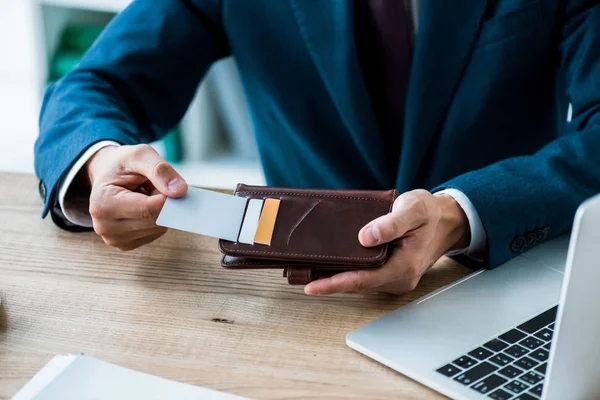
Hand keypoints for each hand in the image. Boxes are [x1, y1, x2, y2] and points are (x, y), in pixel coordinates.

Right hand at [86, 144, 187, 249]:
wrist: (107, 175)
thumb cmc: (122, 164)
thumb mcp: (139, 154)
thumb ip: (160, 169)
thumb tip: (179, 191)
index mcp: (103, 203)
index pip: (150, 209)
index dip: (167, 196)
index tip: (169, 184)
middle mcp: (105, 226)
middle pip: (156, 221)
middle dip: (164, 202)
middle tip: (154, 187)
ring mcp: (116, 239)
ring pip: (159, 228)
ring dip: (161, 211)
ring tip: (146, 196)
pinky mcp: (127, 244)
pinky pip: (156, 233)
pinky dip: (158, 220)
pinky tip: (144, 208)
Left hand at [304, 190, 469, 294]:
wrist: (445, 219)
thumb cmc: (429, 213)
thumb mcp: (413, 209)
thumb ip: (391, 223)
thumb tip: (365, 237)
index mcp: (404, 268)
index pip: (362, 281)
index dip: (334, 284)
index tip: (312, 287)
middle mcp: (398, 279)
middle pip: (357, 285)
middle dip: (328, 283)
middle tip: (300, 277)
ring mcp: (394, 278)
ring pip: (359, 282)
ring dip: (335, 278)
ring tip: (307, 272)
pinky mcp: (389, 273)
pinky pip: (364, 276)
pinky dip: (346, 272)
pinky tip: (328, 265)